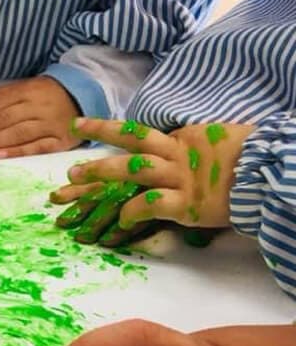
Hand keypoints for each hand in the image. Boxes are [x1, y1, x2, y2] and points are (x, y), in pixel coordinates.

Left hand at [0, 77, 81, 158]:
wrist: (82, 98)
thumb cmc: (44, 97)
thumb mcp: (22, 90)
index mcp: (29, 90)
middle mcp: (40, 105)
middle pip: (5, 119)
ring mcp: (52, 124)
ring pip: (19, 133)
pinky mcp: (61, 141)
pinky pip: (38, 147)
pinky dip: (18, 151)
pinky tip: (0, 156)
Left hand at [51, 119, 254, 245]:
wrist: (273, 174)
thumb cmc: (250, 160)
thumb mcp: (218, 143)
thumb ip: (193, 145)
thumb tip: (178, 146)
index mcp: (184, 139)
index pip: (139, 136)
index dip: (109, 130)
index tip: (83, 125)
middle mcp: (177, 155)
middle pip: (130, 143)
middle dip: (99, 144)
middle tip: (70, 155)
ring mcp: (180, 178)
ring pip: (133, 169)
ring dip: (102, 173)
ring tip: (74, 178)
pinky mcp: (186, 203)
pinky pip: (150, 204)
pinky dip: (131, 211)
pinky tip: (119, 220)